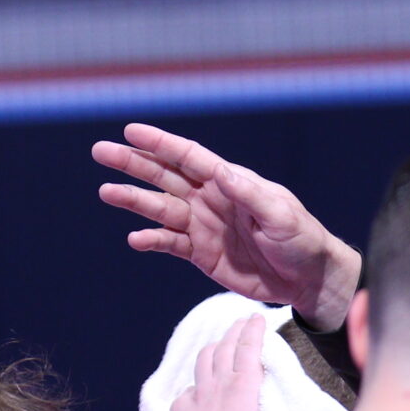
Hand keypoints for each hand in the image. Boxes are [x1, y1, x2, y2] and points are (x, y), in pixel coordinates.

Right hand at [94, 123, 363, 328]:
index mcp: (231, 182)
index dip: (160, 143)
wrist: (309, 280)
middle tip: (100, 151)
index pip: (189, 157)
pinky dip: (151, 240)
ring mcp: (203, 226)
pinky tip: (135, 238)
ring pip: (160, 208)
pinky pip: (170, 244)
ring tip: (107, 192)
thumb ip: (251, 195)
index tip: (130, 131)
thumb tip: (223, 172)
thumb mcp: (281, 215)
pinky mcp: (201, 254)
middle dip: (133, 163)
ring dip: (134, 200)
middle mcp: (211, 199)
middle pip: (165, 176)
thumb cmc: (302, 241)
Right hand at [137, 315, 266, 410]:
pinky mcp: (243, 385)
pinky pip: (248, 352)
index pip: (192, 391)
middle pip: (206, 362)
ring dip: (234, 335)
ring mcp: (220, 386)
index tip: (212, 381)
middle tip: (227, 337)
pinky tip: (257, 320)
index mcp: (182, 410)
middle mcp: (199, 394)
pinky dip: (252, 333)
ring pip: (225, 352)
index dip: (202, 384)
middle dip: (216, 348)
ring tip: (242, 323)